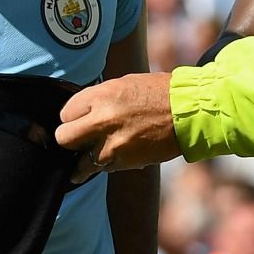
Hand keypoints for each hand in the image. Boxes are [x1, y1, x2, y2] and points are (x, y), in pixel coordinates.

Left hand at [56, 73, 181, 174]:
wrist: (189, 111)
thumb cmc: (158, 93)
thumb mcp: (123, 84)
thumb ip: (99, 99)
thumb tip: (81, 113)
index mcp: (101, 95)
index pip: (66, 113)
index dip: (73, 116)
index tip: (80, 118)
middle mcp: (103, 120)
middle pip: (64, 138)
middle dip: (70, 140)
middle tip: (78, 139)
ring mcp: (113, 144)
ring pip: (80, 162)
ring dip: (85, 159)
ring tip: (94, 153)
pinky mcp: (126, 162)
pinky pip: (103, 168)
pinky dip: (106, 164)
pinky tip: (116, 154)